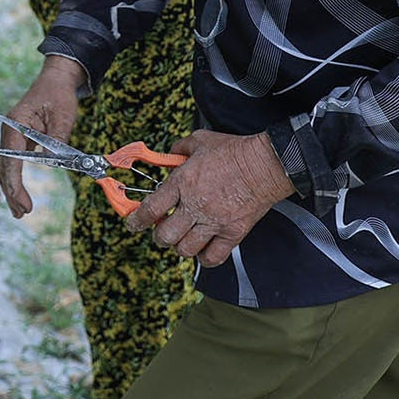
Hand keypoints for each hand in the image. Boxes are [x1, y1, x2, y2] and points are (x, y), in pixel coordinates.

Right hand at [0, 55, 85, 218]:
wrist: (56, 80)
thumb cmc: (59, 95)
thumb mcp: (63, 116)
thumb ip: (57, 140)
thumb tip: (52, 163)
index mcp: (15, 125)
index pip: (10, 160)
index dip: (15, 184)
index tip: (23, 203)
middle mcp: (8, 132)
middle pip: (4, 167)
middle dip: (11, 192)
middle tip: (22, 214)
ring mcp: (12, 136)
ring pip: (6, 168)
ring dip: (11, 189)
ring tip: (20, 211)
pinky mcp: (19, 140)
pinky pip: (13, 163)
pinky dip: (15, 179)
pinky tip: (19, 194)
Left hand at [123, 130, 295, 266]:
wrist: (265, 164)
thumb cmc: (233, 151)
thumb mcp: (199, 140)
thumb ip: (179, 148)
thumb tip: (168, 155)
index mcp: (182, 182)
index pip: (150, 208)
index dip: (137, 220)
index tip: (133, 224)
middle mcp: (194, 205)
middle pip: (165, 235)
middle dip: (159, 236)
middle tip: (161, 231)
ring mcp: (214, 221)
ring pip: (185, 249)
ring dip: (179, 246)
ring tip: (182, 239)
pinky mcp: (232, 233)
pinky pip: (212, 258)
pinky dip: (204, 258)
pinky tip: (203, 249)